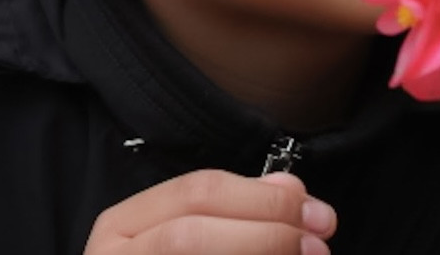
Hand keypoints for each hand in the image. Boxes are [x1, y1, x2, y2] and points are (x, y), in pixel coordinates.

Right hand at [85, 169, 336, 253]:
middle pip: (193, 232)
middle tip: (319, 241)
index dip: (261, 197)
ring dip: (262, 252)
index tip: (314, 209)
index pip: (196, 191)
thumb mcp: (186, 235)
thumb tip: (292, 190)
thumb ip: (234, 211)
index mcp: (120, 226)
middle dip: (265, 230)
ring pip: (192, 251)